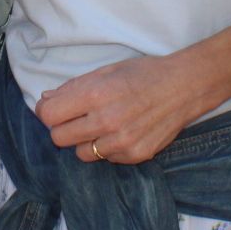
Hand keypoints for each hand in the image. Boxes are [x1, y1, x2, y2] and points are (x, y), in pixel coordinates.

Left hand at [35, 53, 210, 164]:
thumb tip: (46, 100)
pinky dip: (107, 148)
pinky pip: (106, 159)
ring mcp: (121, 141)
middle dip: (62, 128)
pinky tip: (122, 131)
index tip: (53, 109)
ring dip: (85, 141)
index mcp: (95, 95)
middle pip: (59, 138)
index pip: (49, 116)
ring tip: (102, 125)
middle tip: (76, 118)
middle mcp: (106, 121)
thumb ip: (73, 87)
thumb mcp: (106, 70)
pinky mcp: (135, 155)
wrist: (184, 87)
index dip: (47, 112)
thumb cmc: (144, 74)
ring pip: (81, 153)